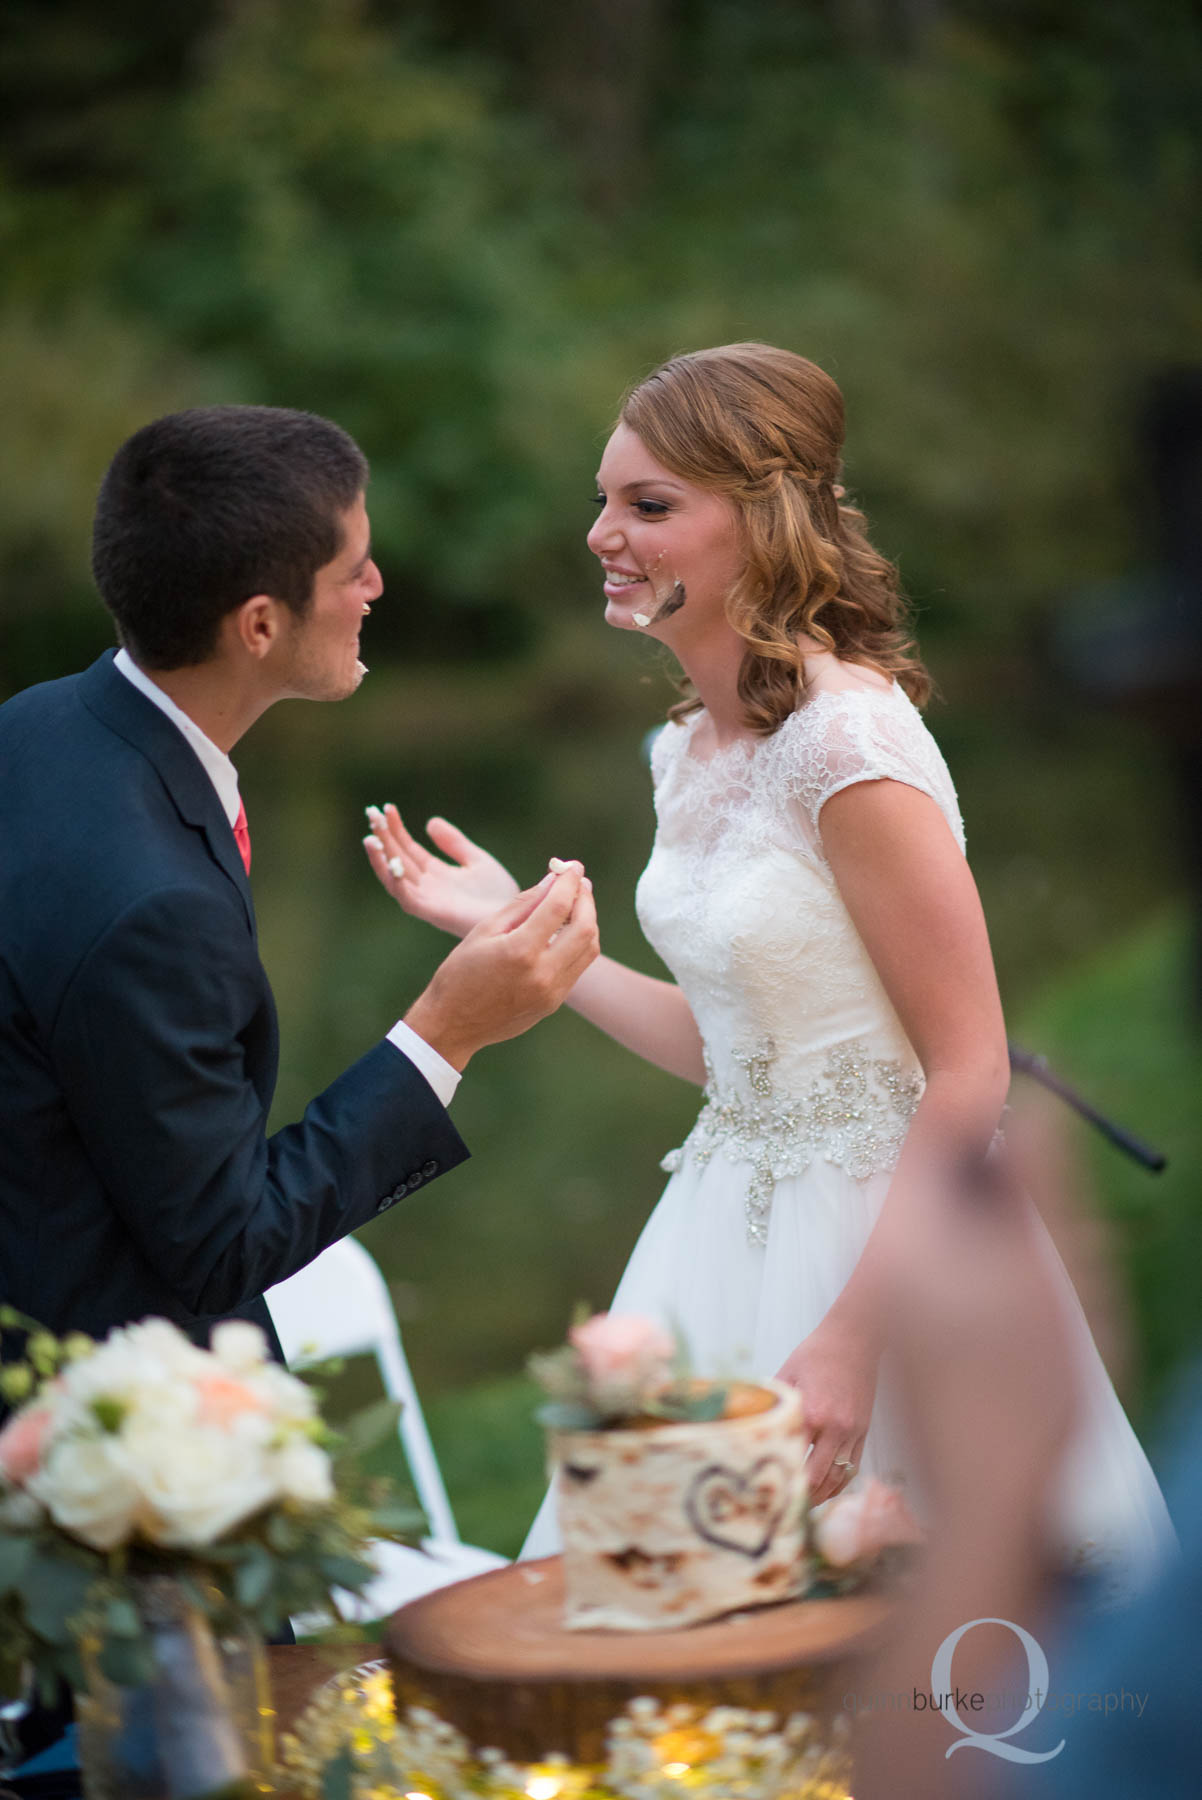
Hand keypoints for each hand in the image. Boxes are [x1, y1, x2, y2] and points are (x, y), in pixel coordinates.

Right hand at [364, 804, 519, 937]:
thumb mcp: (476, 860)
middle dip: (383, 837)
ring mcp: (427, 899)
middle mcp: (426, 886)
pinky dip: (395, 883)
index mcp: (435, 873)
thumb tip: (430, 822)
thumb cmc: (498, 895)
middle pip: (396, 858)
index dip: (396, 828)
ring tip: (371, 839)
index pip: (408, 847)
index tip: (387, 808)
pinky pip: (406, 898)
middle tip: (372, 814)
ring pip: (394, 878)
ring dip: (380, 860)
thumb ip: (454, 843)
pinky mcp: (431, 912)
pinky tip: (390, 864)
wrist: (515, 917)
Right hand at [403, 863, 599, 1069]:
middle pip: (586, 927)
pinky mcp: (554, 1003)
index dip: (569, 881)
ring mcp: (552, 992)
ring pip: (589, 949)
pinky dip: (579, 942)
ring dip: (587, 921)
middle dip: (585, 899)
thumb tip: (551, 881)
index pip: (559, 907)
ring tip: (575, 902)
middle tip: (578, 881)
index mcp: (520, 952)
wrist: (452, 1025)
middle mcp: (543, 974)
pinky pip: (578, 966)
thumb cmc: (460, 972)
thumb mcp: (484, 931)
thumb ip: (522, 904)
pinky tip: (567, 929)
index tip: (571, 866)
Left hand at [777, 1316, 877, 1504]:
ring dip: (822, 1496)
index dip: (784, 1481)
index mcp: (813, 1413)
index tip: (769, 1495)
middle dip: (802, 1497)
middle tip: (784, 1510)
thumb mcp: (788, 1373)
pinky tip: (826, 1491)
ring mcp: (854, 1431)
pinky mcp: (865, 1430)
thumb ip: (775, 1403)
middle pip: (818, 1478)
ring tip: (804, 1507)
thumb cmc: (817, 1352)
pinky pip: (853, 1467)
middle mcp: (836, 1427)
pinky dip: (840, 1483)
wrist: (855, 1337)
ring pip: (838, 1478)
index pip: (797, 1460)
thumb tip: (752, 1421)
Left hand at [879, 1116, 1084, 1521]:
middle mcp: (876, 1260)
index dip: (986, 1127)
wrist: (991, 1506)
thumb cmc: (1026, 1388)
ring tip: (1039, 1304)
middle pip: (945, 1188)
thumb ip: (1033, 1178)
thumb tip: (1031, 1108)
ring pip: (953, 1235)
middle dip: (1004, 1200)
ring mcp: (882, 1302)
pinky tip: (1020, 1337)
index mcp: (904, 1233)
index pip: (937, 1141)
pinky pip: (946, 1276)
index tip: (1029, 1133)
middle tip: (1051, 1237)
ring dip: (1001, 1246)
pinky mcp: (898, 1336)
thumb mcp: (1045, 1269)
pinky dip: (987, 1286)